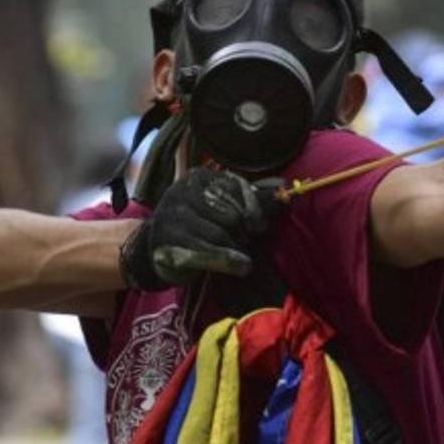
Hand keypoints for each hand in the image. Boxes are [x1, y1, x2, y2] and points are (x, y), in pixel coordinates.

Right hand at [120, 167, 278, 289]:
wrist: (158, 248)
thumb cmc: (200, 225)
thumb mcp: (224, 206)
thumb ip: (252, 198)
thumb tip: (285, 189)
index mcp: (198, 177)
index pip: (238, 189)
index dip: (255, 211)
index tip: (258, 226)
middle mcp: (181, 191)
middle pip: (232, 215)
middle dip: (242, 233)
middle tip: (241, 241)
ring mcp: (171, 217)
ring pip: (221, 235)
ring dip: (235, 249)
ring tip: (236, 253)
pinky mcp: (168, 243)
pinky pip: (209, 253)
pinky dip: (229, 261)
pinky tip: (243, 266)